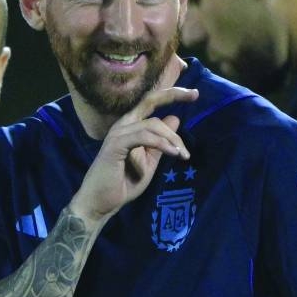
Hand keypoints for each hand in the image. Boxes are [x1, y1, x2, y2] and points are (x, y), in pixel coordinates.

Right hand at [70, 86, 197, 225]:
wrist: (101, 203)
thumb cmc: (123, 184)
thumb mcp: (149, 161)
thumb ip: (160, 143)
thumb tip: (175, 118)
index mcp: (131, 127)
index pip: (150, 103)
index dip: (171, 95)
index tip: (194, 94)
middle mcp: (123, 125)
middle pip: (150, 101)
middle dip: (173, 95)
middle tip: (195, 95)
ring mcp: (118, 133)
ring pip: (152, 124)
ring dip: (172, 138)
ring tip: (184, 155)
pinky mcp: (115, 144)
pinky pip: (143, 136)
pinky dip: (161, 144)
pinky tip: (174, 154)